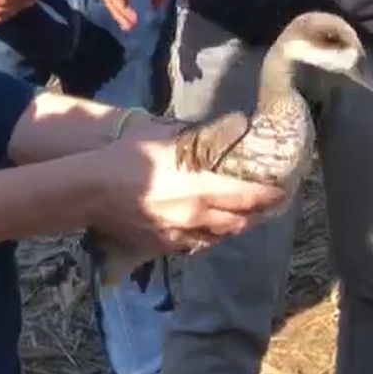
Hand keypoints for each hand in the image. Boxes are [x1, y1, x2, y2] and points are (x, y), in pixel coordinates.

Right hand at [88, 133, 284, 255]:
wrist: (90, 191)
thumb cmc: (127, 158)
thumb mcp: (164, 140)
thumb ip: (195, 140)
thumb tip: (223, 127)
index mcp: (201, 189)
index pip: (246, 196)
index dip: (267, 196)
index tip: (282, 192)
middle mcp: (196, 217)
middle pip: (237, 222)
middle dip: (252, 215)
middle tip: (261, 205)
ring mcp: (179, 236)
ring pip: (216, 237)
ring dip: (229, 227)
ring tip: (236, 217)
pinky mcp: (161, 246)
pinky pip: (192, 245)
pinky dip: (204, 237)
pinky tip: (203, 228)